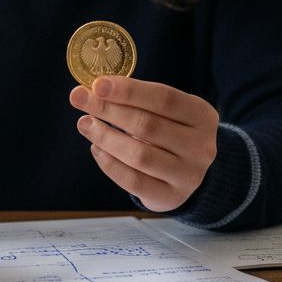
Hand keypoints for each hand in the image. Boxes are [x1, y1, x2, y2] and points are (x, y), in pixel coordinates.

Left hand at [69, 76, 218, 211]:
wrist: (186, 173)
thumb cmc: (169, 132)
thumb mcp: (166, 112)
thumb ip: (137, 100)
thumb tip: (92, 90)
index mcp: (202, 115)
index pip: (164, 98)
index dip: (129, 90)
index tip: (97, 84)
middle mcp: (201, 146)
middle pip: (148, 125)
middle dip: (109, 110)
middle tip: (79, 99)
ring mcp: (188, 175)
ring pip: (139, 154)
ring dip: (105, 137)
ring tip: (85, 123)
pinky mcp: (170, 197)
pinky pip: (133, 180)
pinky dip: (109, 163)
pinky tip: (96, 149)